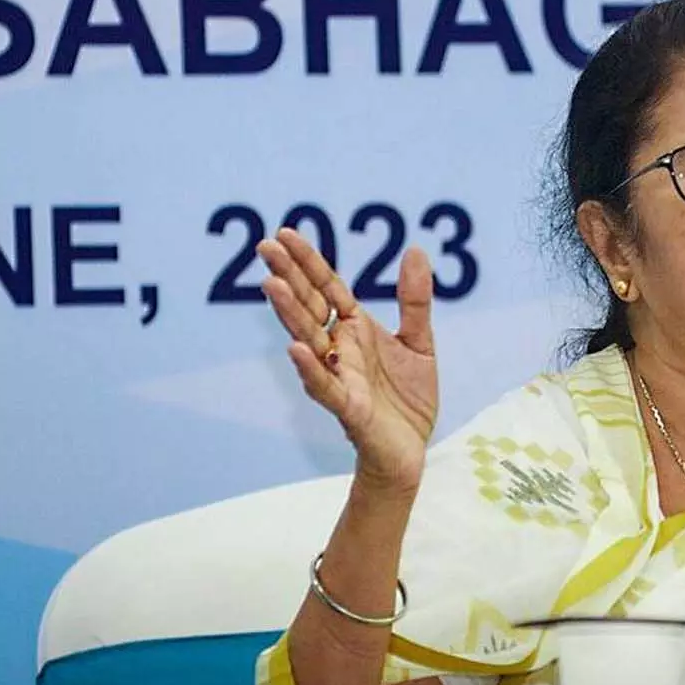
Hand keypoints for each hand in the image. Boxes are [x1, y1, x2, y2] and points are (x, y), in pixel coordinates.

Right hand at [258, 229, 438, 492]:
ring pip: (310, 342)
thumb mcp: (418, 341)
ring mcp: (340, 378)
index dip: (308, 262)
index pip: (326, 289)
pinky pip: (327, 388)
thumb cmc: (407, 399)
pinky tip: (297, 349)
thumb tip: (415, 249)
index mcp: (354, 331)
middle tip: (265, 247)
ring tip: (273, 285)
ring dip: (292, 315)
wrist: (410, 451)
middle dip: (289, 278)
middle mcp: (340, 350)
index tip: (285, 233)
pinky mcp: (349, 409)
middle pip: (311, 308)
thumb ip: (413, 300)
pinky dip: (312, 369)